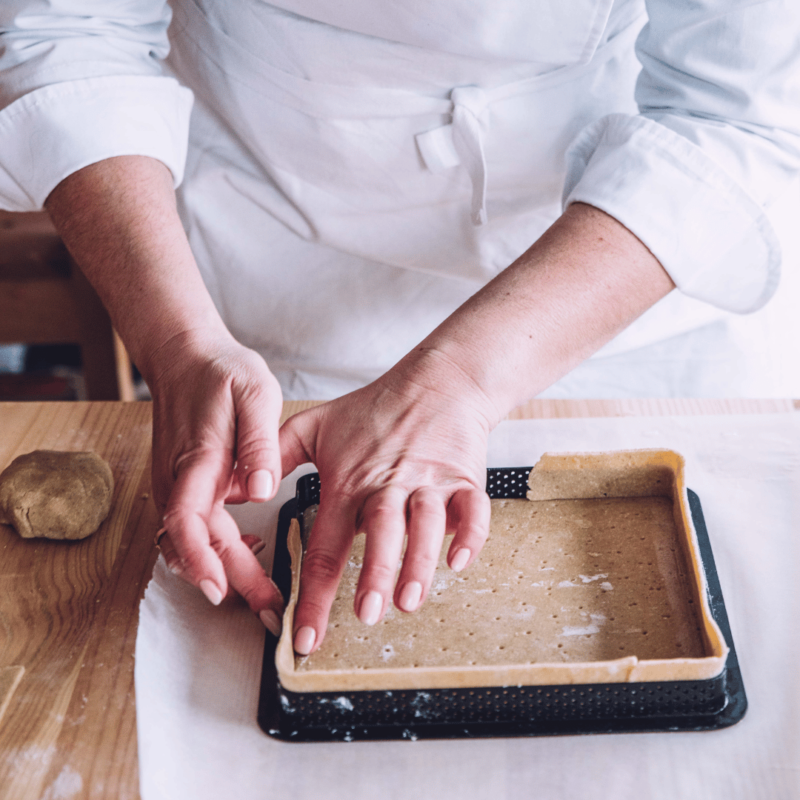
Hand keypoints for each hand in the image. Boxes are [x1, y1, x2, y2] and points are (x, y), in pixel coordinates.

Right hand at [149, 332, 285, 634]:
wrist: (184, 355)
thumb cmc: (221, 371)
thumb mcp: (254, 394)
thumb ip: (258, 442)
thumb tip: (261, 488)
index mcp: (198, 459)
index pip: (187, 519)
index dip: (200, 558)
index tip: (219, 588)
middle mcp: (178, 479)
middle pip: (194, 544)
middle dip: (228, 580)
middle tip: (267, 608)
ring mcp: (175, 483)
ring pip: (189, 542)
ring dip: (220, 571)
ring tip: (260, 594)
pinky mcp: (182, 483)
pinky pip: (191, 528)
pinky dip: (214, 550)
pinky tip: (245, 555)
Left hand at [280, 350, 496, 654]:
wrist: (435, 383)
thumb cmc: (374, 408)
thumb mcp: (315, 425)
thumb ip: (276, 455)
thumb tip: (241, 486)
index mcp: (349, 483)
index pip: (325, 544)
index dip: (313, 594)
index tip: (304, 637)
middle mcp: (388, 486)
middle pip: (380, 532)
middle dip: (373, 574)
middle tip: (366, 613)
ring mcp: (428, 483)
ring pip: (425, 524)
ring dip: (418, 562)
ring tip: (409, 599)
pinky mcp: (463, 480)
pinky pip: (472, 510)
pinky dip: (469, 535)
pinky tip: (459, 561)